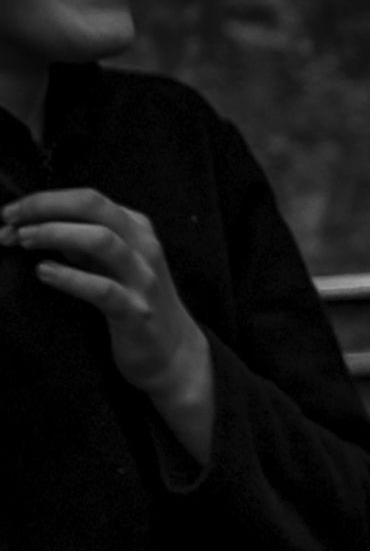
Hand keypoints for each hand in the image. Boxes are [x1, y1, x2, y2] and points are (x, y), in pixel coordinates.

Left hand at [3, 187, 213, 461]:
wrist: (172, 351)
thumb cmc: (134, 301)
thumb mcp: (111, 263)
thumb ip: (81, 241)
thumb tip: (32, 225)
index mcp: (136, 229)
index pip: (88, 198)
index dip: (45, 200)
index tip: (11, 212)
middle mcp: (144, 247)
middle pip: (95, 207)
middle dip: (46, 207)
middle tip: (11, 219)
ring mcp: (143, 278)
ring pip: (102, 240)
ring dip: (55, 235)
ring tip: (22, 241)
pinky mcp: (136, 311)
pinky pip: (102, 289)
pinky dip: (70, 277)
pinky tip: (44, 273)